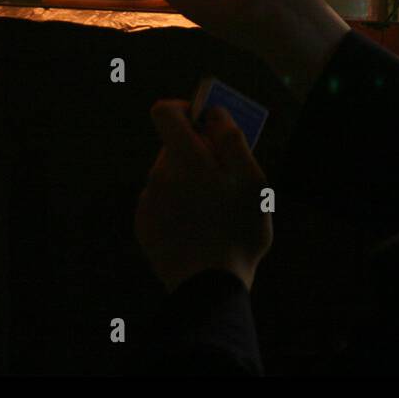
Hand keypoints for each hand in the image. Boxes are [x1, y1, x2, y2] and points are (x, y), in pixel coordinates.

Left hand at [135, 100, 272, 292]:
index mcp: (183, 158)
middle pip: (175, 147)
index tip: (206, 123)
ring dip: (192, 184)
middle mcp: (158, 175)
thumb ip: (232, 140)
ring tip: (217, 212)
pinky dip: (181, 208)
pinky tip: (201, 230)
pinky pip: (165, 204)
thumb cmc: (237, 231)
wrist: (209, 288)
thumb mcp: (252, 181)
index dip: (185, 109)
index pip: (165, 112)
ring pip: (172, 177)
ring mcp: (149, 202)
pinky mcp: (146, 226)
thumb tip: (214, 114)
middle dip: (199, 154)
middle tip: (227, 178)